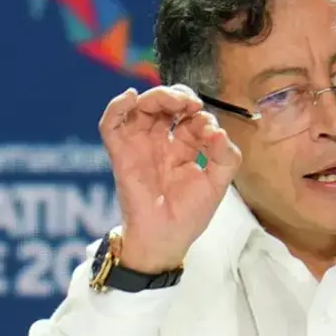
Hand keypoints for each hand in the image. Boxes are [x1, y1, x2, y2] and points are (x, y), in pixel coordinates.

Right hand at [98, 85, 241, 272]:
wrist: (165, 240)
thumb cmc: (189, 215)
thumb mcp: (218, 184)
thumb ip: (226, 157)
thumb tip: (219, 131)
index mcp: (184, 146)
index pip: (190, 116)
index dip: (201, 115)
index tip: (210, 132)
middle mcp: (160, 141)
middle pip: (165, 104)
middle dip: (179, 96)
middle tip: (190, 105)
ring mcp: (139, 145)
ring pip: (141, 106)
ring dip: (156, 95)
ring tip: (172, 102)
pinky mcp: (121, 154)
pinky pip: (110, 125)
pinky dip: (116, 106)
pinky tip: (130, 98)